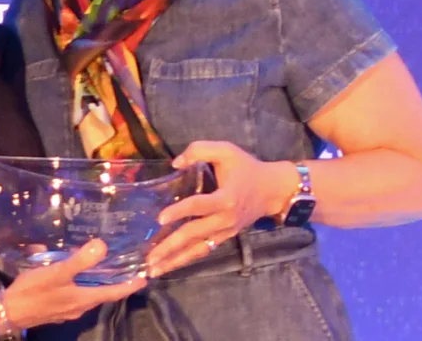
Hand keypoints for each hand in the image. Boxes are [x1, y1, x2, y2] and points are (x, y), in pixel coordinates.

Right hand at [4, 239, 146, 328]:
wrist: (7, 311)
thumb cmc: (34, 292)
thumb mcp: (58, 273)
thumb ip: (80, 260)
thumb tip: (103, 246)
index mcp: (84, 299)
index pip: (114, 293)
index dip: (130, 286)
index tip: (144, 278)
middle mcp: (78, 307)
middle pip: (102, 294)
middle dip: (114, 282)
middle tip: (124, 267)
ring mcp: (65, 309)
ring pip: (87, 294)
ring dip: (96, 283)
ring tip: (100, 266)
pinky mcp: (54, 308)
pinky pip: (73, 294)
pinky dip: (79, 284)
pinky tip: (72, 273)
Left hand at [146, 141, 289, 276]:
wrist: (273, 189)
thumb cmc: (247, 168)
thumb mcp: (226, 150)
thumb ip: (199, 150)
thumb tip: (175, 163)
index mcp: (225, 198)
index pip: (199, 206)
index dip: (179, 211)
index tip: (160, 219)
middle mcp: (225, 220)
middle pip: (194, 235)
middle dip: (170, 247)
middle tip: (148, 258)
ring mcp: (225, 232)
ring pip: (197, 249)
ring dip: (175, 261)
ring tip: (153, 270)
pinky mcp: (225, 237)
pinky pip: (204, 250)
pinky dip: (186, 259)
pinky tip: (169, 265)